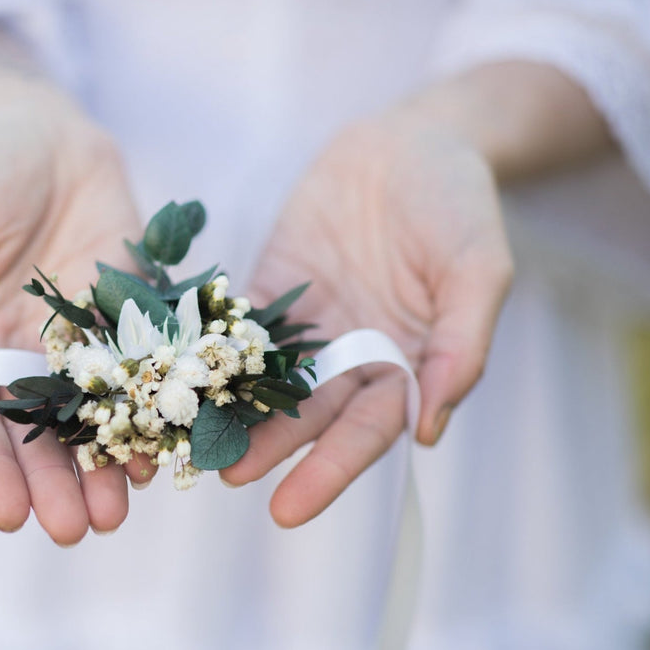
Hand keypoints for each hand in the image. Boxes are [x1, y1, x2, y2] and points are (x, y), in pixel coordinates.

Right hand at [0, 91, 146, 543]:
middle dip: (55, 486)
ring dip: (106, 467)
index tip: (9, 515)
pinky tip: (163, 449)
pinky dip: (153, 413)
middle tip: (73, 530)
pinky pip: (144, 375)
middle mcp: (25, 358)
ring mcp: (82, 344)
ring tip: (118, 510)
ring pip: (95, 420)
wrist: (41, 131)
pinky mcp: (132, 319)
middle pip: (38, 438)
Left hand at [220, 115, 512, 525]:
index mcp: (405, 366)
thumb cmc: (459, 205)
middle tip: (220, 476)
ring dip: (228, 411)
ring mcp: (307, 327)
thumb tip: (430, 429)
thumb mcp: (478, 271)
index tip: (287, 509)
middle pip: (306, 418)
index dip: (328, 471)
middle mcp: (351, 359)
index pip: (366, 432)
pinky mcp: (268, 290)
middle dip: (266, 450)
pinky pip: (235, 328)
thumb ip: (459, 346)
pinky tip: (171, 373)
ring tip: (187, 440)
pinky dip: (205, 352)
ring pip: (262, 381)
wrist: (411, 140)